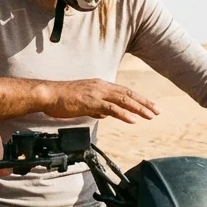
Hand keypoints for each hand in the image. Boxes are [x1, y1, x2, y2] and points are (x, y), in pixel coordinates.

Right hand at [41, 79, 158, 122]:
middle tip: (157, 111)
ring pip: (123, 100)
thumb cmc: (62, 99)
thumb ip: (95, 108)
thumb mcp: (82, 102)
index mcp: (100, 86)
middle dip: (144, 103)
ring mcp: (97, 94)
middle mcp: (101, 87)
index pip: (124, 91)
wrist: (49, 94)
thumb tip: (105, 114)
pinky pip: (111, 109)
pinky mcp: (91, 102)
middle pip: (128, 94)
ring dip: (139, 108)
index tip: (150, 106)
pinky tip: (133, 120)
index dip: (138, 99)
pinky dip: (124, 114)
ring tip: (150, 116)